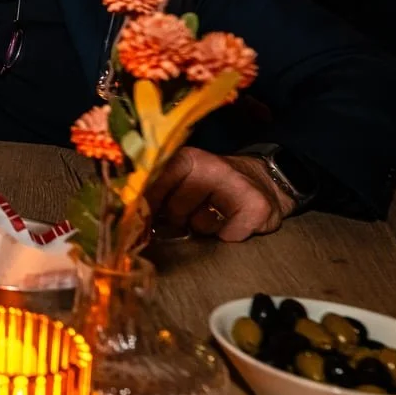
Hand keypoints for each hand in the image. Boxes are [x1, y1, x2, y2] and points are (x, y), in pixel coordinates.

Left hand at [144, 147, 291, 240]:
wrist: (265, 181)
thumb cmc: (214, 185)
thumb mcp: (185, 179)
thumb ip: (159, 192)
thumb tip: (129, 215)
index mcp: (187, 158)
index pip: (156, 182)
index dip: (144, 203)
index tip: (134, 217)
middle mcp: (212, 167)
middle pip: (175, 210)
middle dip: (178, 219)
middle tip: (191, 212)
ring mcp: (237, 186)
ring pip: (200, 226)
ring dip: (204, 228)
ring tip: (216, 213)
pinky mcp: (256, 207)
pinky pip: (227, 236)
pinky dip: (228, 235)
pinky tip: (235, 221)